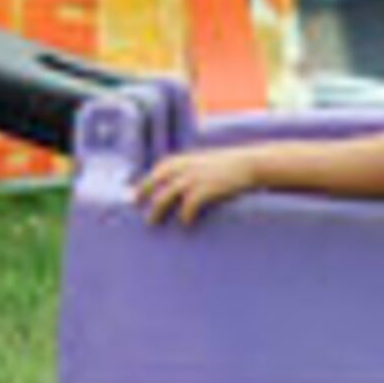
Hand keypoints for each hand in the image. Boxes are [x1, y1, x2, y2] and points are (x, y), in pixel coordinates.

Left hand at [136, 147, 263, 225]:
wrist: (248, 164)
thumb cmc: (226, 165)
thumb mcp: (203, 161)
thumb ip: (187, 169)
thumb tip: (172, 183)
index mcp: (183, 160)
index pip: (157, 171)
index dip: (144, 183)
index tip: (135, 195)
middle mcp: (183, 168)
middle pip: (155, 183)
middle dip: (142, 195)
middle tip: (135, 207)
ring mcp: (192, 179)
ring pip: (164, 197)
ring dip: (156, 210)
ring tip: (151, 222)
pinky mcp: (204, 190)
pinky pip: (187, 206)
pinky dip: (184, 215)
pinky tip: (185, 223)